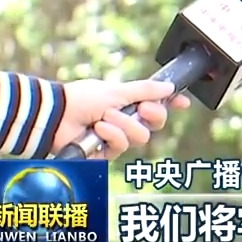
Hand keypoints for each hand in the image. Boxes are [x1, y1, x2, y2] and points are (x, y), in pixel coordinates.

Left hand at [53, 79, 192, 159]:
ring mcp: (116, 138)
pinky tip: (97, 130)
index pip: (157, 105)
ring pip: (141, 137)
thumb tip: (170, 87)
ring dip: (123, 125)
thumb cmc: (82, 99)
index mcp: (129, 103)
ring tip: (104, 119)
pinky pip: (121, 147)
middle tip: (143, 108)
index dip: (172, 104)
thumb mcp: (118, 90)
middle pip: (156, 124)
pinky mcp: (105, 154)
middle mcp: (125, 121)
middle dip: (152, 115)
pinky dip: (110, 136)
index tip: (183, 102)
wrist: (57, 115)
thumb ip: (146, 90)